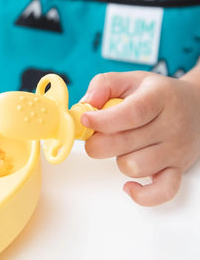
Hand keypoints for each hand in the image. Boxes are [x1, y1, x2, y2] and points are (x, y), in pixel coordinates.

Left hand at [80, 70, 199, 205]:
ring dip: (117, 159)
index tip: (84, 119)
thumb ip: (105, 84)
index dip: (103, 120)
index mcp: (158, 98)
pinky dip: (142, 194)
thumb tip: (87, 103)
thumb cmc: (158, 94)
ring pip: (134, 167)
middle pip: (126, 143)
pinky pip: (162, 192)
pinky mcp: (177, 169)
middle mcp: (170, 125)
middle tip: (94, 135)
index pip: (131, 113)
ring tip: (120, 147)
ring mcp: (175, 150)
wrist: (196, 106)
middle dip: (98, 142)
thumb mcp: (131, 79)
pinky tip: (128, 185)